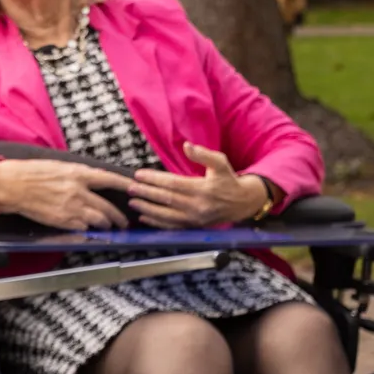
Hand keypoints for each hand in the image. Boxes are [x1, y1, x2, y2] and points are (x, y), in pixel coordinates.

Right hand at [0, 159, 135, 230]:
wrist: (13, 185)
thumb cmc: (33, 172)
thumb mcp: (60, 166)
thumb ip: (80, 173)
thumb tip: (97, 178)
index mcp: (78, 174)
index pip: (109, 179)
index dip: (125, 185)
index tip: (136, 188)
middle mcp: (77, 191)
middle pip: (107, 207)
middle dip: (119, 216)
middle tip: (124, 221)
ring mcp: (70, 208)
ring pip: (98, 220)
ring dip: (106, 225)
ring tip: (110, 227)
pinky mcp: (61, 221)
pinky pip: (82, 228)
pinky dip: (88, 229)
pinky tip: (90, 230)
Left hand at [127, 142, 269, 227]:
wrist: (242, 203)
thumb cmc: (228, 179)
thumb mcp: (220, 162)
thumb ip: (203, 154)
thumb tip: (187, 146)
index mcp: (203, 189)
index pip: (173, 183)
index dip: (155, 179)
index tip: (140, 174)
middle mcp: (198, 206)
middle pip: (167, 199)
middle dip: (146, 193)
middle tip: (130, 187)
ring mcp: (195, 219)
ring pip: (166, 215)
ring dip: (148, 209)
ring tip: (133, 202)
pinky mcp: (194, 227)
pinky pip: (172, 226)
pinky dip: (156, 223)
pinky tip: (144, 217)